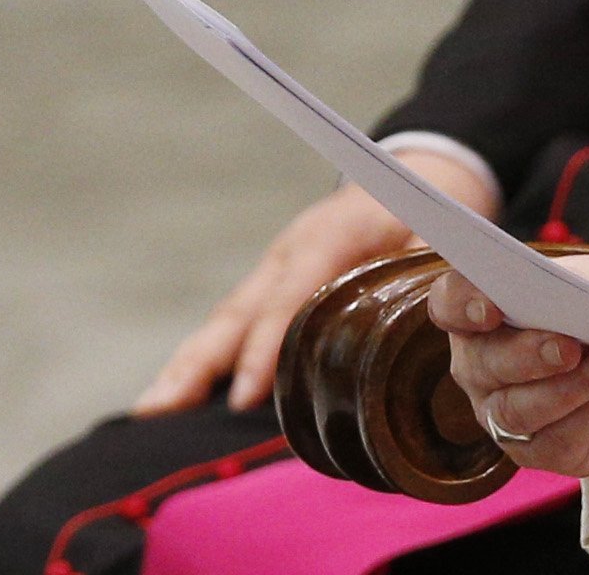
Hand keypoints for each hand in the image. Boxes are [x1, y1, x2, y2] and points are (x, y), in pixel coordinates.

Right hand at [135, 149, 499, 415]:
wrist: (419, 176)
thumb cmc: (431, 211)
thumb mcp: (438, 237)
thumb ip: (423, 280)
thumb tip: (422, 333)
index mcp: (331, 237)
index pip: (290, 296)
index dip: (266, 347)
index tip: (247, 397)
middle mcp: (290, 253)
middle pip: (238, 310)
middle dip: (200, 363)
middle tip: (162, 410)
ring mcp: (274, 270)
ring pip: (224, 320)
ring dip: (187, 366)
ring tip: (150, 412)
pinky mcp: (271, 286)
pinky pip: (231, 325)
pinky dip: (202, 360)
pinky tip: (173, 396)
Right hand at [430, 255, 588, 474]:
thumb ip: (571, 290)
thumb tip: (554, 308)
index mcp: (484, 314)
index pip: (449, 305)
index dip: (462, 305)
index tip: (492, 309)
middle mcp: (484, 370)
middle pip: (483, 367)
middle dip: (528, 356)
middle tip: (571, 347)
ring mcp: (510, 416)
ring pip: (518, 413)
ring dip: (570, 388)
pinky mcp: (549, 452)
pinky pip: (560, 443)